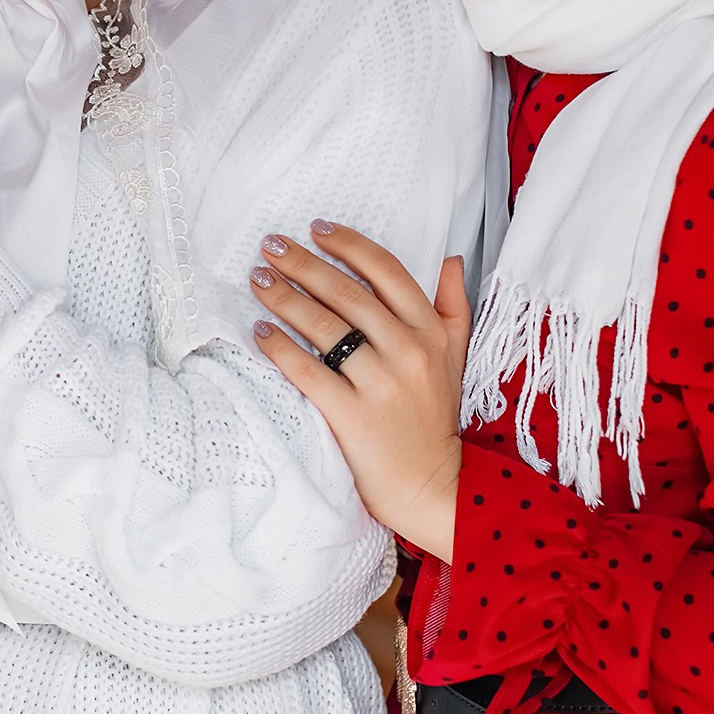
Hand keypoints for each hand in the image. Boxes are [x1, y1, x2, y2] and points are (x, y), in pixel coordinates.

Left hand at [248, 223, 471, 561]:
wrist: (434, 486)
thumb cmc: (435, 419)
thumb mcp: (456, 357)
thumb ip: (454, 307)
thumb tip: (450, 259)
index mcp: (430, 332)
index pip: (387, 271)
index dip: (349, 245)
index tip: (317, 228)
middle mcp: (408, 351)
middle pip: (347, 293)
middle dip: (304, 264)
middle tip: (270, 246)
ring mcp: (380, 383)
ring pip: (325, 326)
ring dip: (285, 297)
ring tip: (258, 279)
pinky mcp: (353, 416)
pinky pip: (308, 372)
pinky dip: (280, 348)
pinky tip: (259, 331)